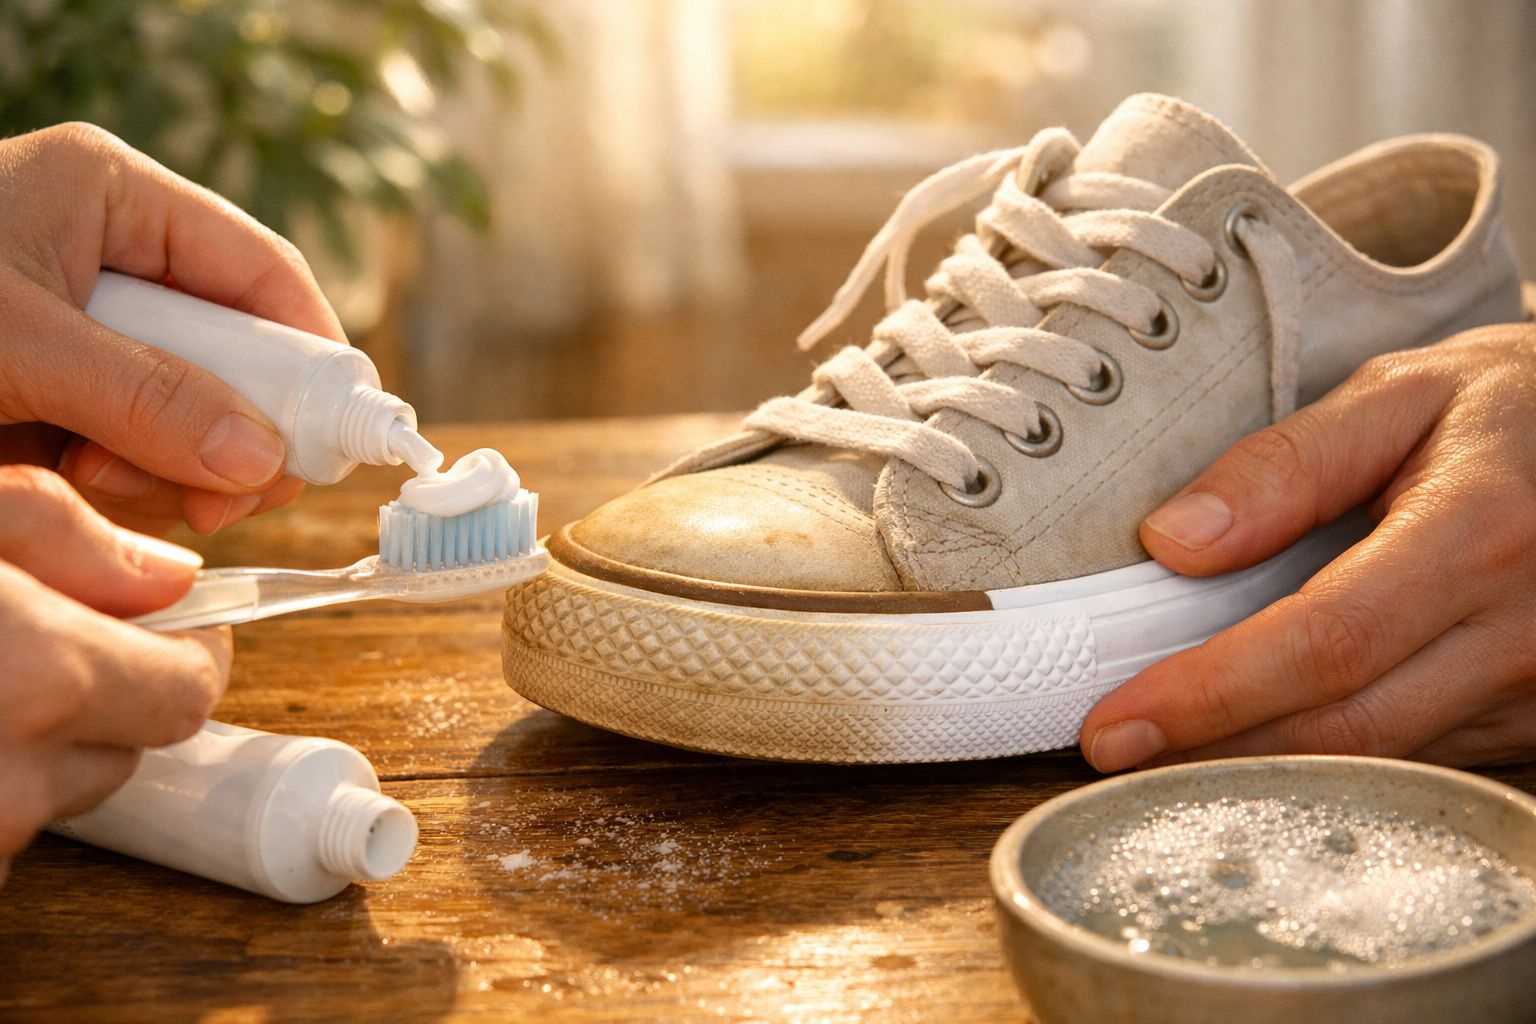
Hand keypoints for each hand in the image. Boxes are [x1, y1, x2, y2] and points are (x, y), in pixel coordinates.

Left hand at [0, 122, 345, 534]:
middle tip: (221, 495)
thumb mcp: (15, 346)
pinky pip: (143, 435)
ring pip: (198, 401)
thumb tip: (263, 457)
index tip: (332, 437)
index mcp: (114, 197)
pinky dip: (130, 475)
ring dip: (174, 460)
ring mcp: (90, 321)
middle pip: (240, 343)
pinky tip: (81, 483)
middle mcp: (113, 253)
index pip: (261, 270)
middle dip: (237, 425)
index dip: (310, 353)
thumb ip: (145, 395)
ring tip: (103, 482)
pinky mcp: (65, 382)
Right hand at [0, 465, 229, 886]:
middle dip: (95, 694)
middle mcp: (9, 787)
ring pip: (48, 790)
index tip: (159, 620)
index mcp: (33, 679)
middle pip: (121, 747)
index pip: (188, 691)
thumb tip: (166, 575)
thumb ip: (60, 529)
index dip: (182, 649)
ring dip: (24, 744)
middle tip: (24, 638)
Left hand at [1081, 322, 1535, 771]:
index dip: (1210, 695)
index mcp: (1480, 531)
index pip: (1321, 643)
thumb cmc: (1511, 409)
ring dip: (1262, 767)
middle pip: (1345, 729)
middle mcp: (1523, 629)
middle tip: (1114, 751)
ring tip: (1165, 751)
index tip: (1114, 723)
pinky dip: (1327, 760)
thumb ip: (1286, 464)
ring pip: (1378, 762)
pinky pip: (1417, 760)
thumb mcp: (1401, 393)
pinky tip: (1258, 742)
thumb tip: (1174, 540)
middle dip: (1214, 752)